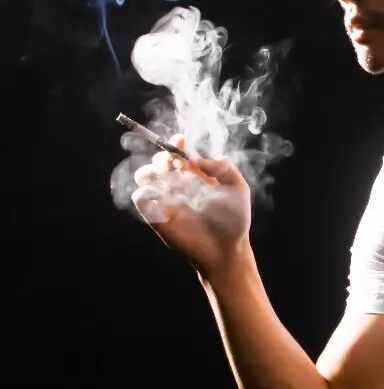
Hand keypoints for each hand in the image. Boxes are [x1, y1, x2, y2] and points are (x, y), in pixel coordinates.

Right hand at [130, 134, 251, 277]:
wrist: (227, 249)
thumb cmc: (234, 219)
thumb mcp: (238, 188)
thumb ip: (223, 167)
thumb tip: (196, 159)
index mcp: (197, 174)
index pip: (179, 151)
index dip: (177, 143)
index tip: (180, 140)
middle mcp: (179, 184)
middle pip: (158, 160)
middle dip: (163, 156)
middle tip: (175, 163)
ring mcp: (166, 199)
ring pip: (143, 175)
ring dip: (152, 171)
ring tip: (169, 178)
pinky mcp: (156, 216)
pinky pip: (140, 197)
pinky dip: (148, 191)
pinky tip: (167, 197)